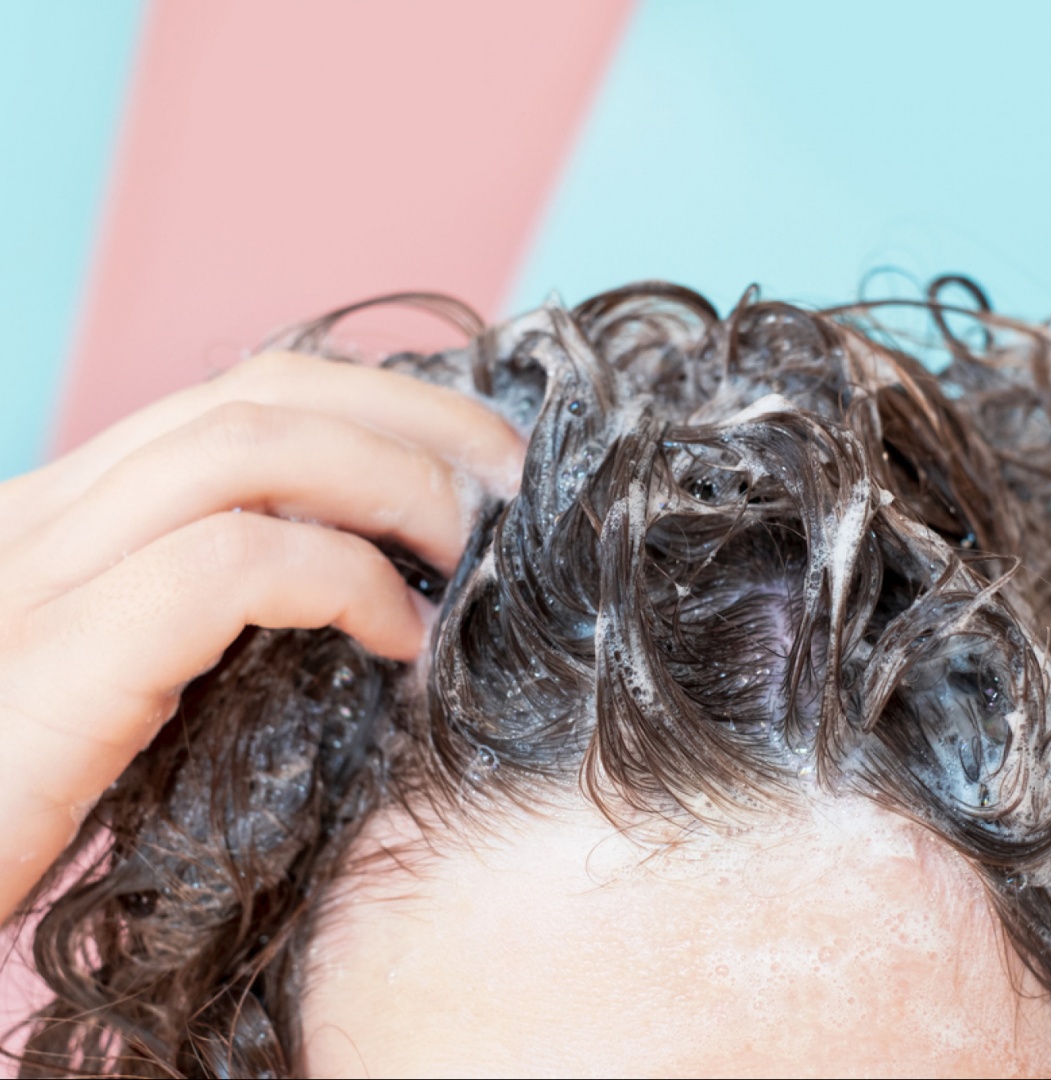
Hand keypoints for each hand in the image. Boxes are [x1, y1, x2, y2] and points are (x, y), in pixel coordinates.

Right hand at [0, 349, 523, 921]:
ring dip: (396, 483)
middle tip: (511, 477)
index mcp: (70, 512)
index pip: (240, 396)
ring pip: (252, 449)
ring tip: (472, 548)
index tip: (473, 455)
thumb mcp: (120, 671)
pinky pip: (234, 566)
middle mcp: (48, 514)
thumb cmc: (17, 792)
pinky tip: (401, 644)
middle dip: (414, 418)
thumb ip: (203, 611)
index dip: (376, 403)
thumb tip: (357, 580)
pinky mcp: (57, 658)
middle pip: (263, 393)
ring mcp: (41, 575)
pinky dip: (346, 584)